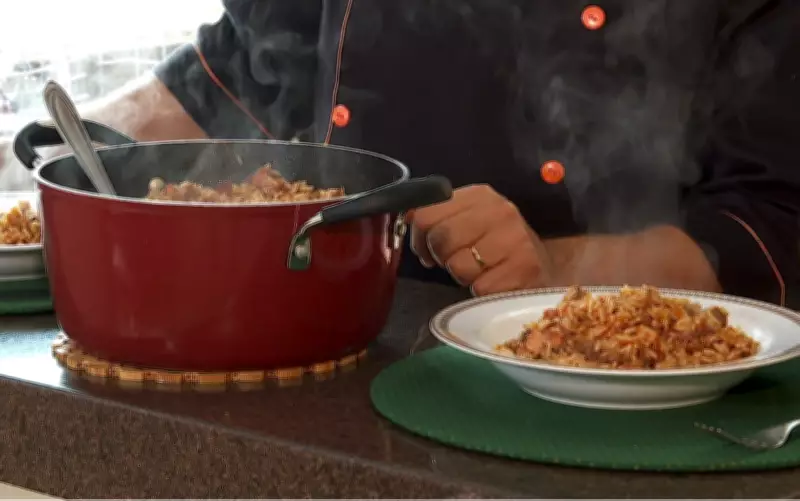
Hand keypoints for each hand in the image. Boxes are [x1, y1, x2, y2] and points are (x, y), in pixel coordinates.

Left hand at [408, 184, 552, 295]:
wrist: (545, 266)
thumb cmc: (497, 245)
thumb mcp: (469, 220)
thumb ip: (438, 216)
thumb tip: (405, 217)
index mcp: (479, 195)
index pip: (426, 213)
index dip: (418, 237)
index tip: (426, 249)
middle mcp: (499, 211)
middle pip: (439, 239)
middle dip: (440, 257)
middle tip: (455, 261)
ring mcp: (514, 239)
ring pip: (458, 266)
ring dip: (462, 276)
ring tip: (479, 270)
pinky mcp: (524, 269)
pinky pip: (479, 287)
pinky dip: (481, 291)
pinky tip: (495, 281)